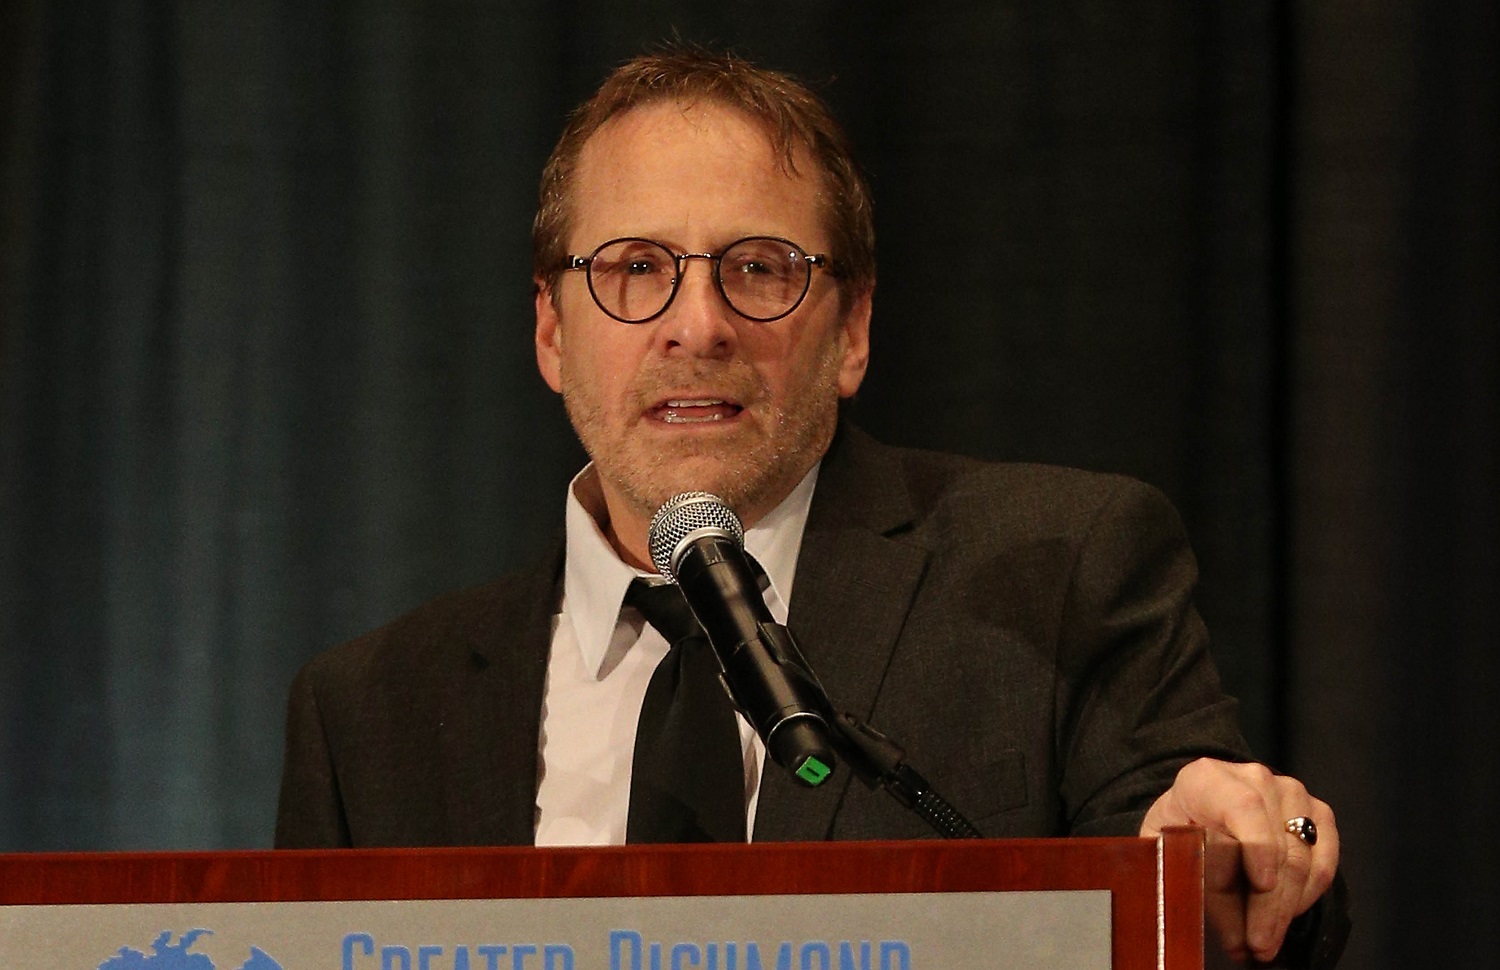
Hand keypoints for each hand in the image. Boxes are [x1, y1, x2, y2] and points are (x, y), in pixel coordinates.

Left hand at [1140, 758, 1338, 962]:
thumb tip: (1235, 937)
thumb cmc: (1177, 831)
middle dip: (1269, 902)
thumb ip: (1194, 880)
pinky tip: (1286, 915)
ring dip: (1287, 907)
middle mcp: (1254, 778)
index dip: (1258, 845)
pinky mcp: (1317, 814)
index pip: (1242, 804)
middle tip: (1258, 944)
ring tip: (1267, 941)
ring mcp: (1290, 793)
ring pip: (1303, 858)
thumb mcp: (1167, 850)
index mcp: (1206, 778)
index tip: (1261, 884)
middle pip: (1277, 843)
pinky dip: (1308, 895)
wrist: (1197, 812)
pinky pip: (1324, 861)